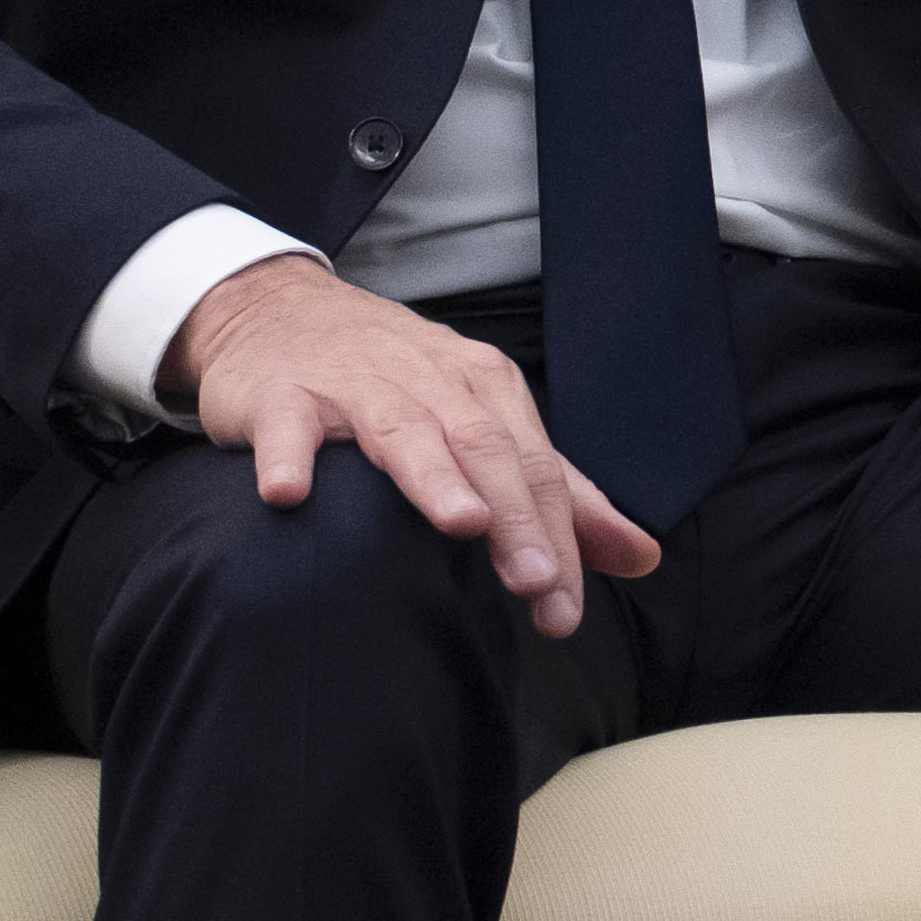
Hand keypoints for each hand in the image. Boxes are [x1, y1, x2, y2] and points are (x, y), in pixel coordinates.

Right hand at [165, 254, 661, 637]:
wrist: (278, 309)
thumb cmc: (394, 378)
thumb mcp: (483, 421)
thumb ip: (559, 495)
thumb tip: (642, 559)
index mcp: (487, 391)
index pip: (536, 469)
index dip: (557, 539)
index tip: (564, 611)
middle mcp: (431, 381)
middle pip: (484, 450)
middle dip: (515, 518)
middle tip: (534, 582)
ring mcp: (356, 384)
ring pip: (404, 430)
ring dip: (434, 477)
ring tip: (461, 523)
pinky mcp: (284, 393)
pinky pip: (288, 425)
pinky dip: (289, 456)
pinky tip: (289, 493)